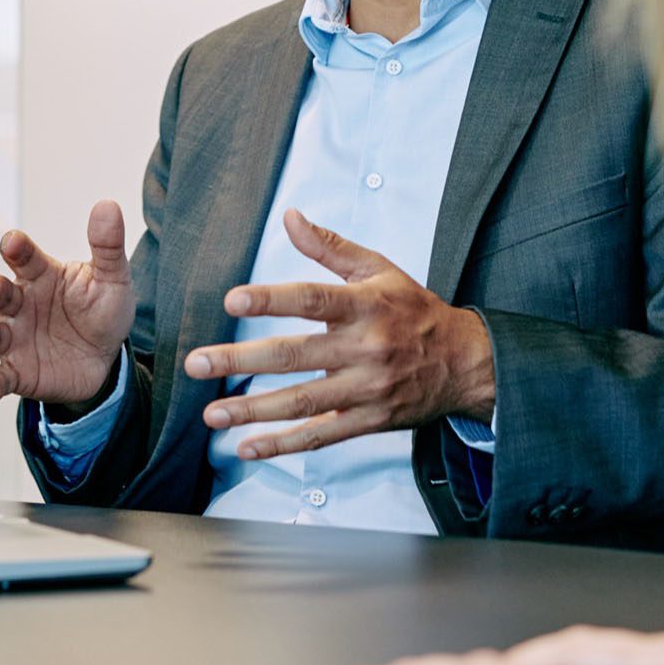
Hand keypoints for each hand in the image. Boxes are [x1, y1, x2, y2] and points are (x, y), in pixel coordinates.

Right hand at [0, 201, 136, 406]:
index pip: (22, 255)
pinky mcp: (18, 370)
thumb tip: (108, 205)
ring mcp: (16, 337)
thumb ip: (107, 246)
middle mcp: (21, 303)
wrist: (107, 358)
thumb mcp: (113, 279)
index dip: (15, 247)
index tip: (13, 242)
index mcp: (40, 274)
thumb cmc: (103, 310)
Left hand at [186, 210, 495, 460]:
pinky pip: (321, 436)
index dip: (271, 300)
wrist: (466, 363)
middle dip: (241, 360)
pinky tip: (247, 447)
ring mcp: (366, 389)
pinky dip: (283, 445)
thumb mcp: (379, 270)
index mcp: (365, 306)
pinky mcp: (369, 422)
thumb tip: (290, 217)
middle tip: (197, 363)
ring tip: (211, 413)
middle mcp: (365, 349)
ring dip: (252, 410)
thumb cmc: (415, 311)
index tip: (232, 301)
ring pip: (302, 401)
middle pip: (296, 355)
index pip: (312, 300)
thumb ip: (330, 247)